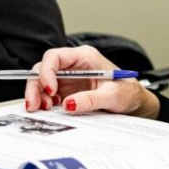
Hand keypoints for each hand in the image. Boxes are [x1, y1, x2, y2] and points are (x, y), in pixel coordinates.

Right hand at [24, 45, 159, 118]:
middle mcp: (73, 65)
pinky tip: (51, 111)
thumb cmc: (128, 92)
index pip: (56, 57)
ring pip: (42, 82)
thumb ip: (91, 99)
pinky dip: (45, 102)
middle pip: (44, 69)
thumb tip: (69, 105)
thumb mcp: (113, 95)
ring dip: (39, 96)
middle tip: (34, 105)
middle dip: (36, 86)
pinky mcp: (67, 91)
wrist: (135, 102)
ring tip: (44, 109)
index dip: (47, 71)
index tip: (51, 89)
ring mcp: (69, 78)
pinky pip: (49, 94)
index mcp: (85, 57)